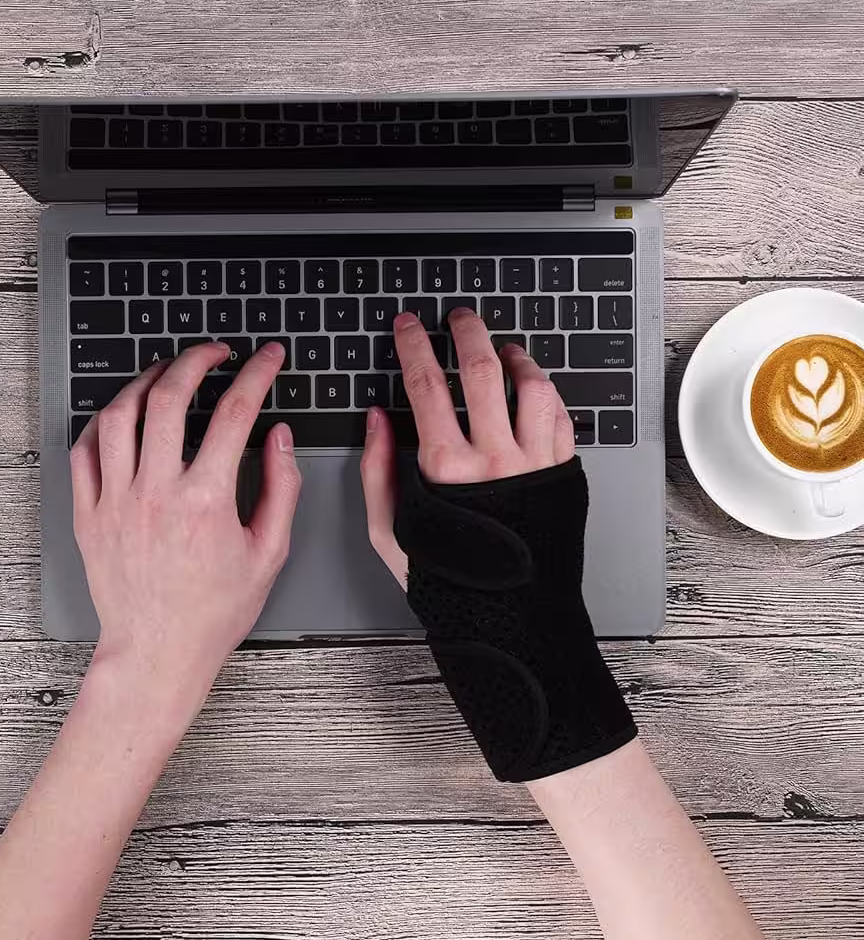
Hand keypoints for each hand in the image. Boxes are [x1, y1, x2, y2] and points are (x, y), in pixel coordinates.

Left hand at [69, 342, 300, 719]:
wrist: (157, 653)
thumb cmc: (213, 611)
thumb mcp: (269, 553)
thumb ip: (281, 488)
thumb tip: (279, 438)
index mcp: (205, 501)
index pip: (235, 414)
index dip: (257, 374)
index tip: (267, 358)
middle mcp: (155, 493)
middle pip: (170, 397)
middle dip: (196, 359)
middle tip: (215, 352)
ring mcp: (116, 501)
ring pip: (119, 415)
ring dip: (146, 380)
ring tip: (167, 372)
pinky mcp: (89, 514)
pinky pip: (84, 450)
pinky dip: (103, 421)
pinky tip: (124, 415)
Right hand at [360, 308, 574, 587]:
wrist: (509, 621)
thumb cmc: (447, 580)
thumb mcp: (390, 531)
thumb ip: (378, 470)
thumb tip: (376, 419)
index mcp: (446, 470)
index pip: (426, 387)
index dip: (413, 347)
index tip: (407, 327)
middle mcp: (494, 460)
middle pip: (481, 372)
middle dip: (466, 333)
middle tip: (458, 318)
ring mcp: (534, 465)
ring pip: (530, 388)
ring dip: (515, 357)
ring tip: (504, 349)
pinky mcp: (563, 475)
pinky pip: (560, 417)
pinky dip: (547, 392)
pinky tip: (534, 387)